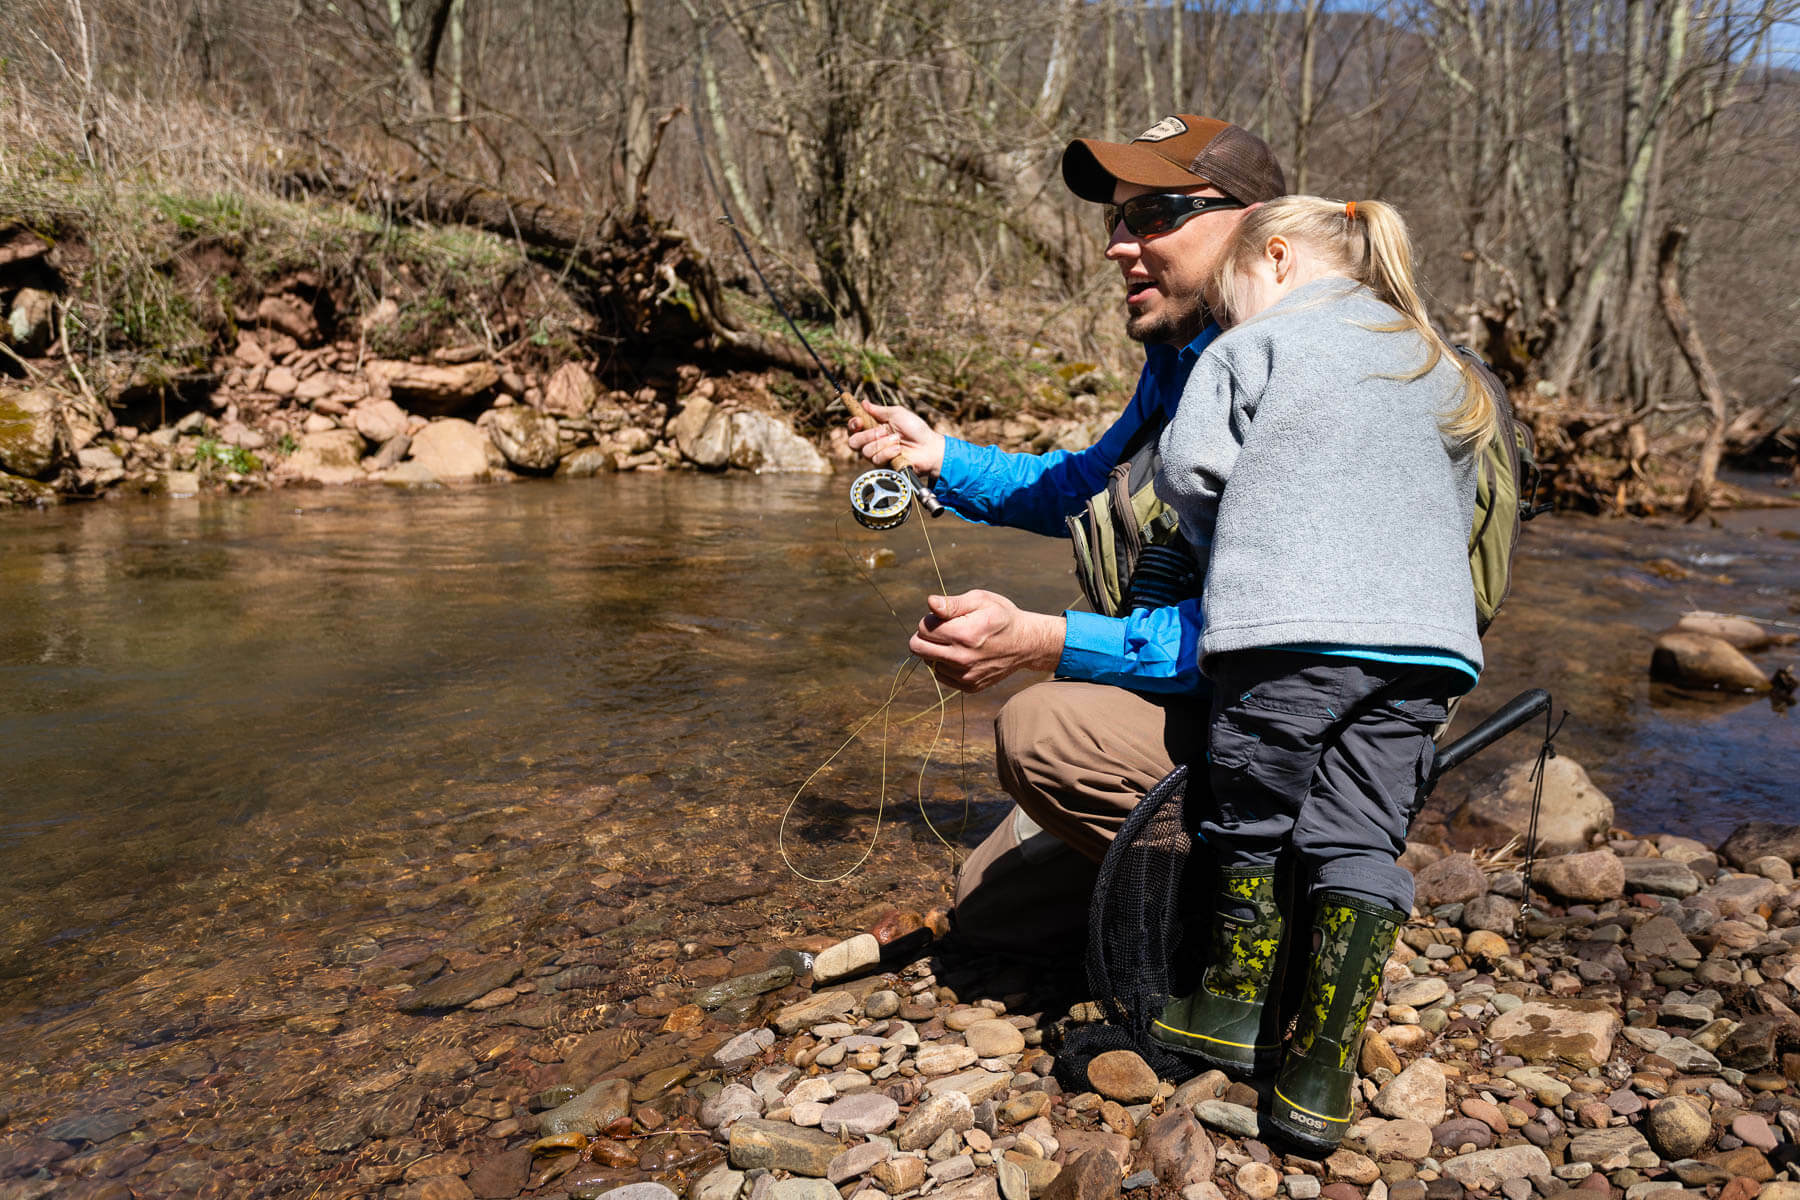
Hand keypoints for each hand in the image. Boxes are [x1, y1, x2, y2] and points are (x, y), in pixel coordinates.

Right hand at [846, 401, 945, 478]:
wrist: (928, 446)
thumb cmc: (916, 429)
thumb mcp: (897, 414)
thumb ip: (879, 410)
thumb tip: (864, 403)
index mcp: (874, 427)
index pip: (854, 428)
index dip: (853, 424)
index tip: (859, 421)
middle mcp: (873, 442)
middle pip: (854, 442)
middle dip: (867, 435)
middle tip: (883, 431)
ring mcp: (878, 455)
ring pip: (865, 451)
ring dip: (882, 443)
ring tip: (897, 440)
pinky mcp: (883, 466)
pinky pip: (876, 460)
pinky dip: (888, 452)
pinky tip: (899, 449)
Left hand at [909, 590, 1064, 692]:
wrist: (1026, 643)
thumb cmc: (1001, 616)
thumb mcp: (981, 600)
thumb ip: (953, 604)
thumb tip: (930, 603)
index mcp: (964, 634)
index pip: (923, 628)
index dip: (930, 619)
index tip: (945, 617)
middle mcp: (963, 658)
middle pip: (918, 648)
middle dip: (925, 635)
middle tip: (943, 629)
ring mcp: (966, 676)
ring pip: (928, 662)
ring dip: (936, 650)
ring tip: (957, 641)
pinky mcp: (969, 686)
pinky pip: (941, 675)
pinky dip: (945, 664)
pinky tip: (961, 654)